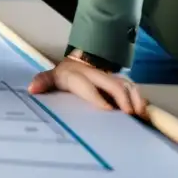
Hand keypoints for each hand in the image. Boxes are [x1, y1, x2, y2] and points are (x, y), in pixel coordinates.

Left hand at [28, 57, 148, 117]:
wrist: (77, 63)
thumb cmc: (64, 76)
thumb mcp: (50, 78)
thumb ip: (43, 82)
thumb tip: (32, 89)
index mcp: (76, 75)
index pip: (86, 85)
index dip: (97, 97)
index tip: (107, 109)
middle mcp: (96, 74)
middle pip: (111, 83)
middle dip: (121, 98)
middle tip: (129, 114)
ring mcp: (109, 77)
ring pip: (126, 84)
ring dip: (135, 98)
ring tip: (141, 114)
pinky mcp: (120, 82)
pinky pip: (133, 89)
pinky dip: (141, 99)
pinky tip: (145, 113)